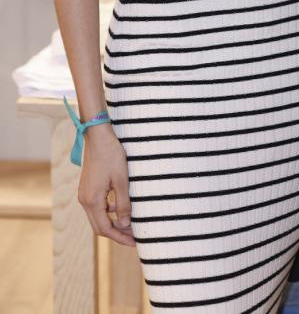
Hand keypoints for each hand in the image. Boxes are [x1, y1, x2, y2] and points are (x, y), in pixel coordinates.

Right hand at [77, 122, 134, 246]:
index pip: (105, 229)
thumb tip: (126, 224)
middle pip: (99, 227)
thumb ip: (123, 203)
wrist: (98, 136)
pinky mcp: (87, 188)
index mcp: (92, 201)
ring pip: (98, 218)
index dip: (120, 238)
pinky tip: (120, 208)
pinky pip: (96, 207)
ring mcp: (84, 194)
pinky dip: (108, 212)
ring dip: (113, 223)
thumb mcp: (122, 180)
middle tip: (134, 237)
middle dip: (117, 234)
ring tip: (130, 225)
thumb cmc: (112, 155)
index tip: (134, 242)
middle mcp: (85, 200)